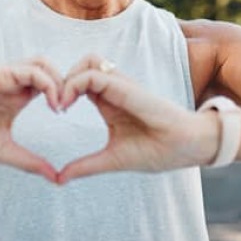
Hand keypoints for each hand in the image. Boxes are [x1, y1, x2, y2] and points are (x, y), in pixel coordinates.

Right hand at [0, 58, 63, 182]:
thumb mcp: (3, 151)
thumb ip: (29, 161)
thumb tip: (55, 178)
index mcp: (15, 99)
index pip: (48, 86)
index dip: (63, 95)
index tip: (67, 116)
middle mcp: (13, 84)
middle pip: (50, 70)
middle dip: (66, 84)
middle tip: (69, 107)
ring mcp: (6, 76)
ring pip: (43, 63)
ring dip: (59, 80)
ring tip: (60, 105)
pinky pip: (31, 69)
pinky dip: (47, 82)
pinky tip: (50, 102)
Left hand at [57, 55, 218, 183]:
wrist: (186, 148)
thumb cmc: (156, 151)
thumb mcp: (111, 159)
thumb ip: (85, 166)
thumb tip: (59, 179)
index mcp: (108, 102)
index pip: (80, 81)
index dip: (62, 90)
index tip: (55, 111)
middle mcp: (113, 89)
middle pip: (81, 65)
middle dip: (62, 79)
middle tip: (54, 104)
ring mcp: (120, 86)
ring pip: (87, 61)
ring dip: (69, 77)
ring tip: (61, 103)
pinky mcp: (126, 88)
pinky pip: (94, 74)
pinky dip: (75, 84)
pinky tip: (67, 104)